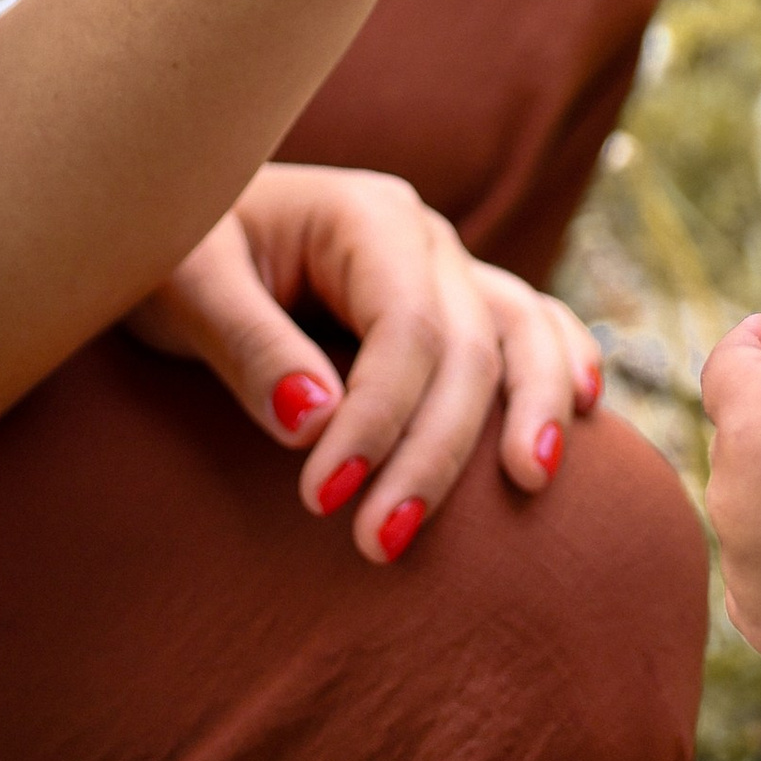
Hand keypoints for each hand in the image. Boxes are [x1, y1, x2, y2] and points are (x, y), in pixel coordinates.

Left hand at [126, 162, 601, 566]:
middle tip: (377, 544)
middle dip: (433, 453)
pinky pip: (530, 325)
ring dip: (532, 410)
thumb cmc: (173, 250)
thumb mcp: (184, 285)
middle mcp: (423, 236)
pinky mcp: (452, 303)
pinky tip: (587, 410)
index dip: (378, 420)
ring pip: (522, 332)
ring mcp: (447, 267)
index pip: (403, 329)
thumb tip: (312, 423)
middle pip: (467, 349)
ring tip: (529, 486)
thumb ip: (246, 345)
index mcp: (365, 215)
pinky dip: (561, 362)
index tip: (325, 501)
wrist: (176, 218)